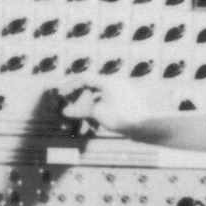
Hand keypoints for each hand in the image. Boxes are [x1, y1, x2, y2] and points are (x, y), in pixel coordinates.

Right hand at [55, 86, 172, 142]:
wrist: (144, 127)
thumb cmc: (122, 116)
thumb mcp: (97, 112)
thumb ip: (80, 110)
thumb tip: (66, 111)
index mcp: (108, 82)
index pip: (84, 78)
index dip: (70, 85)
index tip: (61, 94)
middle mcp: (114, 85)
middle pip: (90, 90)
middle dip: (79, 103)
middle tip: (70, 113)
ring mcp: (120, 95)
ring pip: (98, 101)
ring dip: (88, 113)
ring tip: (83, 127)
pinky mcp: (123, 105)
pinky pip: (106, 107)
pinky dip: (97, 115)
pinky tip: (93, 128)